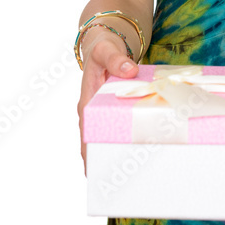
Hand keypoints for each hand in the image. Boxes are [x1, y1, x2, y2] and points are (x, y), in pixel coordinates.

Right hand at [77, 28, 139, 175]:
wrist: (104, 43)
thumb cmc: (102, 47)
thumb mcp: (107, 49)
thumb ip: (116, 59)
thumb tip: (129, 70)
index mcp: (87, 102)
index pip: (85, 134)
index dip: (89, 153)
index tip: (95, 171)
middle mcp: (91, 111)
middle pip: (94, 142)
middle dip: (103, 160)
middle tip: (119, 181)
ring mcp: (101, 112)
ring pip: (106, 138)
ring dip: (115, 152)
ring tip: (130, 175)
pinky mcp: (112, 110)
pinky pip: (117, 128)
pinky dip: (124, 139)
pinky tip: (139, 150)